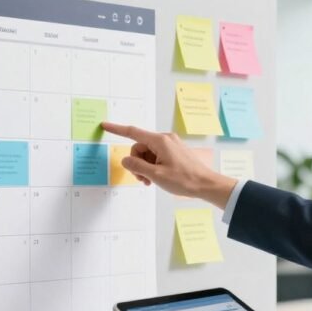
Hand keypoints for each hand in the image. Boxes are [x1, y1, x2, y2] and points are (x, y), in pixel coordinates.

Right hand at [101, 122, 237, 207]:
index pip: (133, 132)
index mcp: (160, 141)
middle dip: (137, 163)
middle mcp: (165, 139)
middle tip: (143, 179)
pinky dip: (152, 166)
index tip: (105, 125)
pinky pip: (156, 156)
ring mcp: (170, 145)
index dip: (117, 130)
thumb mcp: (156, 175)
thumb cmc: (184, 180)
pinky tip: (156, 178)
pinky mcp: (174, 151)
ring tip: (151, 181)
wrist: (206, 185)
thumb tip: (125, 159)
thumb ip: (137, 166)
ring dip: (145, 167)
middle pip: (139, 147)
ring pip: (147, 154)